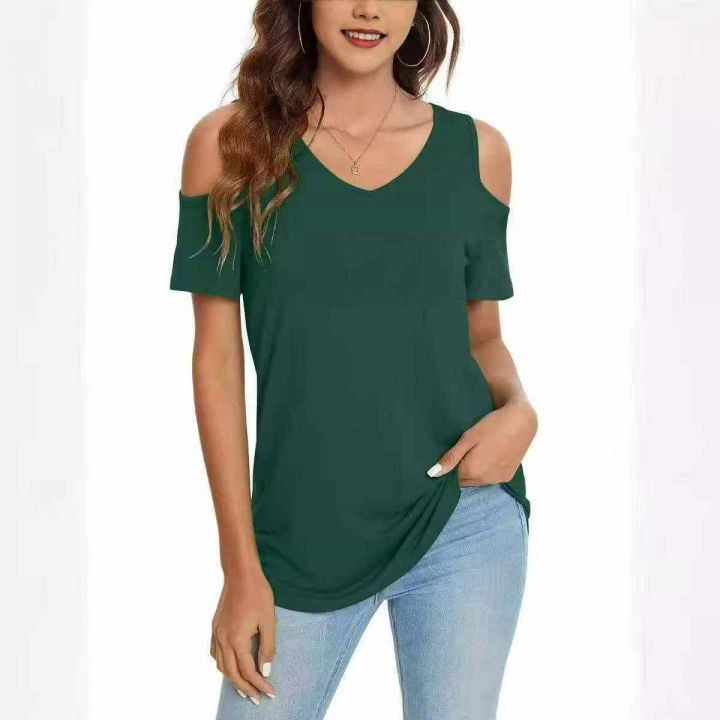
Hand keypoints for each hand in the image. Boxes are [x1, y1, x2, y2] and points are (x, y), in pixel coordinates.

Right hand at [210, 567, 276, 704]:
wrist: (240, 574)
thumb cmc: (257, 593)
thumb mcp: (269, 620)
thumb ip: (267, 647)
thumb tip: (265, 670)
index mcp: (237, 639)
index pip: (248, 671)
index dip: (260, 684)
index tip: (270, 693)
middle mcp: (223, 639)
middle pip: (232, 673)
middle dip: (246, 688)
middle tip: (258, 699)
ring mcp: (217, 633)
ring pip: (221, 665)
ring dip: (232, 679)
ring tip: (245, 688)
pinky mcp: (215, 627)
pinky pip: (215, 653)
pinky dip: (223, 665)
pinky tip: (231, 666)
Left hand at [427, 401, 536, 485]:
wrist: (521, 421)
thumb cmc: (492, 426)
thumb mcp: (468, 438)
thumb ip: (451, 458)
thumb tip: (432, 474)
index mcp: (472, 471)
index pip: (452, 479)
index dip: (450, 468)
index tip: (452, 456)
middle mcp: (485, 480)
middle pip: (464, 481)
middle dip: (461, 470)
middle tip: (465, 451)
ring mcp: (498, 479)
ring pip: (477, 481)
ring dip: (474, 472)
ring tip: (479, 451)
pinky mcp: (507, 477)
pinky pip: (490, 479)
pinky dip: (487, 471)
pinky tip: (490, 455)